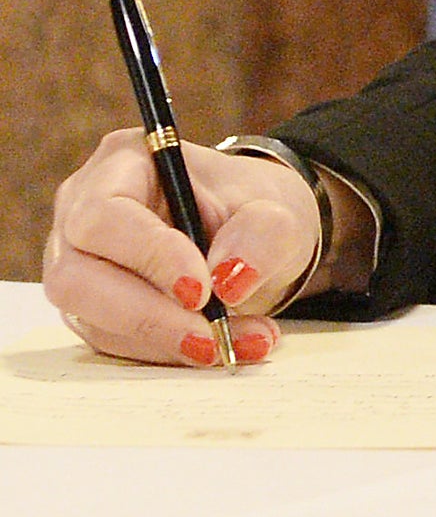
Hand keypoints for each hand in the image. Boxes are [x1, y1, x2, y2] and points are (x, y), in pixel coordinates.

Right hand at [42, 129, 320, 365]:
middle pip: (77, 276)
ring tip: (239, 343)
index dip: (147, 257)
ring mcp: (80, 264)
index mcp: (123, 163)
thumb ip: (262, 234)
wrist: (251, 233)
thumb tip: (228, 280)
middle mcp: (82, 213)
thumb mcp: (277, 209)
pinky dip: (170, 352)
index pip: (105, 215)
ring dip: (166, 341)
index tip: (201, 290)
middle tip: (211, 338)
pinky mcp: (92, 309)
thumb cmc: (252, 206)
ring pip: (93, 319)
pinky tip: (225, 348)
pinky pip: (116, 342)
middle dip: (147, 316)